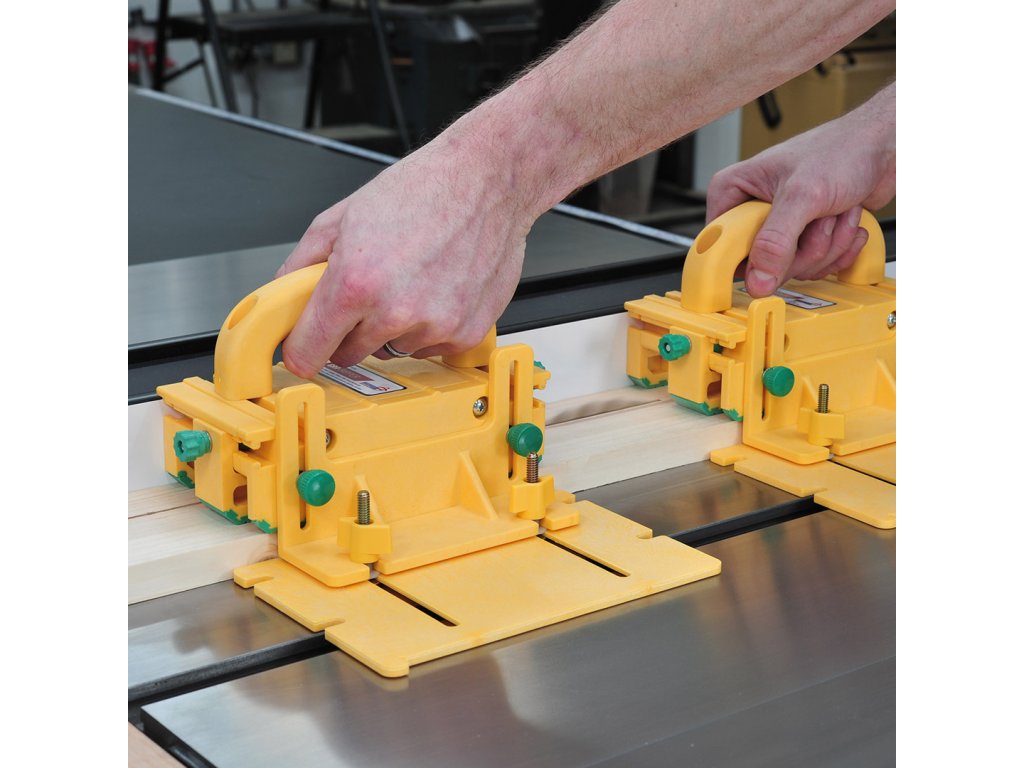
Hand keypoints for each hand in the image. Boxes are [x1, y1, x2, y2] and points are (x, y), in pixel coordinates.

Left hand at [276, 142, 534, 378]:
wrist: (487, 180)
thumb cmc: (423, 189)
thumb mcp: (343, 217)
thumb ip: (302, 263)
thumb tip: (282, 294)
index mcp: (356, 282)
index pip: (308, 352)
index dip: (301, 349)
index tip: (303, 346)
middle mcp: (395, 311)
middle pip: (349, 355)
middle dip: (349, 331)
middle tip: (366, 292)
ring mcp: (433, 327)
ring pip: (392, 350)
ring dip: (393, 327)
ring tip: (411, 280)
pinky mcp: (465, 334)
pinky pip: (431, 349)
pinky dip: (429, 328)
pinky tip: (437, 289)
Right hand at [706, 82, 894, 295]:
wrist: (884, 146)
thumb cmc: (843, 149)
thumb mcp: (803, 196)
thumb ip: (776, 241)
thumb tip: (757, 279)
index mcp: (735, 192)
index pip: (720, 245)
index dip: (746, 259)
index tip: (772, 259)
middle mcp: (754, 211)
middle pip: (762, 263)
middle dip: (802, 248)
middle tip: (817, 220)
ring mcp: (781, 227)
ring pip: (793, 267)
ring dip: (827, 245)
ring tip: (835, 212)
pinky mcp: (805, 238)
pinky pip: (814, 266)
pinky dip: (839, 249)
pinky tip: (844, 220)